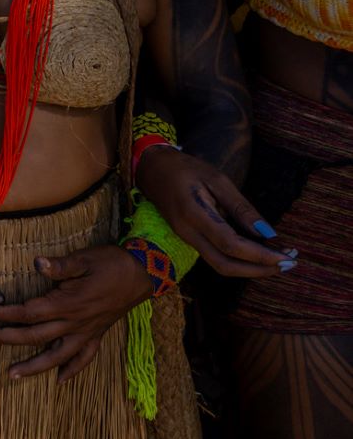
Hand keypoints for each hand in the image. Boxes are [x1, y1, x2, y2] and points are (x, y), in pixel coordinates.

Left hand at [0, 245, 154, 379]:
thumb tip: (36, 263)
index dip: (6, 314)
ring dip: (34, 367)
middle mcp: (75, 323)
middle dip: (7, 338)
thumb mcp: (84, 259)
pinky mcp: (98, 335)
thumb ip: (59, 266)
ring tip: (12, 375)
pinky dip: (72, 370)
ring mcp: (87, 332)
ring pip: (57, 356)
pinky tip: (60, 380)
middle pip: (35, 336)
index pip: (29, 312)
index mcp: (68, 303)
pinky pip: (84, 358)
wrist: (143, 273)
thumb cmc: (111, 263)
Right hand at [135, 146, 289, 277]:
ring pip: (220, 265)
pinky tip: (258, 253)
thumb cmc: (185, 169)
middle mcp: (188, 233)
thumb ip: (241, 208)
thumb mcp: (217, 179)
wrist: (151, 169)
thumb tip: (268, 233)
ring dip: (251, 269)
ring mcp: (186, 238)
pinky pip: (216, 257)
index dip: (260, 256)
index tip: (286, 256)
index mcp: (194, 215)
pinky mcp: (189, 239)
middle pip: (225, 266)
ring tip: (278, 260)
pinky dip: (240, 261)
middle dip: (258, 270)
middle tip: (288, 264)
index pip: (231, 245)